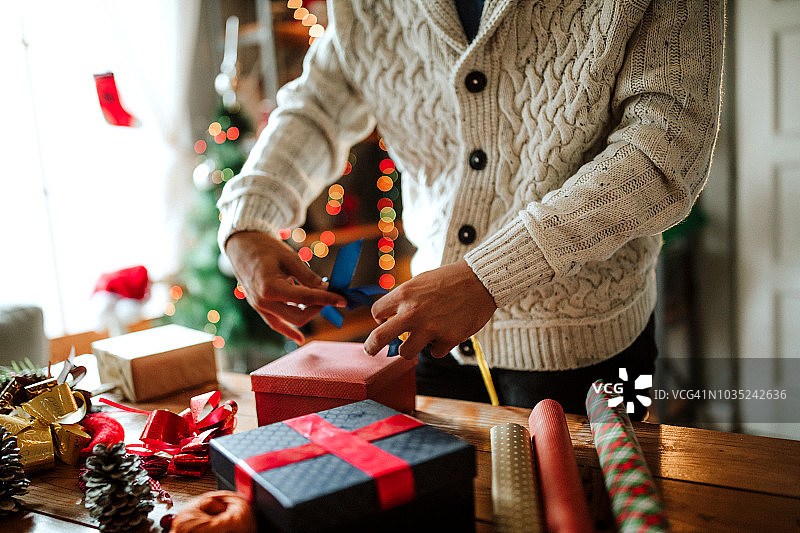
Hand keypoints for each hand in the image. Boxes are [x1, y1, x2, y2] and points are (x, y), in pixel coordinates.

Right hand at [225, 231, 346, 343]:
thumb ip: (308, 277)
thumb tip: (326, 290)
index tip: (342, 299)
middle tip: (330, 295)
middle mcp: (263, 302)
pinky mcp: (259, 307)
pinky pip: (275, 324)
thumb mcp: (290, 258)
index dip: (327, 299)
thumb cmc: (265, 248)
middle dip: (318, 307)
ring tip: (321, 303)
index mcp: (270, 288)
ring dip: (308, 314)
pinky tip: (300, 339)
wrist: (242, 246)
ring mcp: (259, 307)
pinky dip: (288, 331)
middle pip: (298, 316)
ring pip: (289, 321)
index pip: (305, 298)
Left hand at [363, 260, 496, 358]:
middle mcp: (413, 312)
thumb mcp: (421, 281)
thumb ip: (405, 298)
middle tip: (370, 351)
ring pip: (405, 353)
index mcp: (405, 294)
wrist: (480, 280)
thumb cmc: (450, 279)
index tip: (383, 322)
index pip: (377, 312)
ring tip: (419, 341)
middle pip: (380, 337)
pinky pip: (434, 353)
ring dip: (410, 349)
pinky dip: (438, 347)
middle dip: (371, 347)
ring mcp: (430, 327)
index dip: (379, 318)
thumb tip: (393, 317)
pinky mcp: (447, 339)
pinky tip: (446, 334)